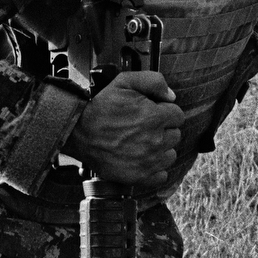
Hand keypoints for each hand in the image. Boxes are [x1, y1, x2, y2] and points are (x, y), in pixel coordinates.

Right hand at [64, 71, 182, 186]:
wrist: (79, 133)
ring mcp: (148, 161)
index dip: (165, 112)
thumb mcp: (124, 82)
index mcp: (155, 117)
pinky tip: (143, 159)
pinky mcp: (140, 176)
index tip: (152, 113)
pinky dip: (155, 169)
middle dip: (163, 129)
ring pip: (170, 155)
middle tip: (144, 127)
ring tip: (142, 142)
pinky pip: (161, 175)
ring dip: (161, 149)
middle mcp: (156, 141)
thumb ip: (153, 81)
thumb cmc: (101, 108)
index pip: (178, 116)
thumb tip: (171, 95)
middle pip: (175, 135)